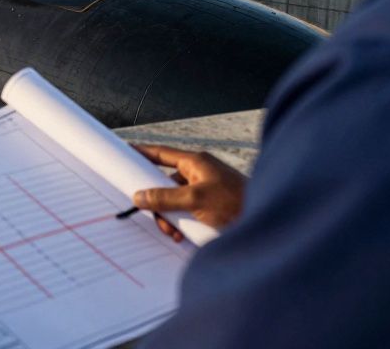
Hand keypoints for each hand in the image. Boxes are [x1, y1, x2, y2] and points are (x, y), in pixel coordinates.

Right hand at [132, 144, 246, 241]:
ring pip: (175, 201)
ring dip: (170, 217)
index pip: (162, 154)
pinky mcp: (211, 206)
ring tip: (173, 232)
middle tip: (156, 217)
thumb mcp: (195, 200)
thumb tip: (139, 196)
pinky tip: (182, 235)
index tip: (125, 153)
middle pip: (166, 183)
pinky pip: (187, 212)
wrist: (264, 224)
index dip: (142, 153)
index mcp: (196, 163)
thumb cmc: (235, 203)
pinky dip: (181, 223)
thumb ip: (164, 198)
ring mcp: (206, 190)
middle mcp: (200, 173)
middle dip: (158, 202)